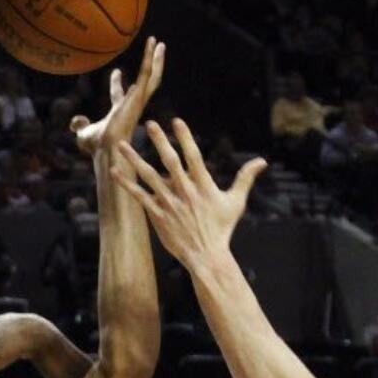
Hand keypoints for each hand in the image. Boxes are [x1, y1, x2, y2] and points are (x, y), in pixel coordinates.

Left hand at [71, 36, 164, 159]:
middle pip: (144, 84)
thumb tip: (74, 122)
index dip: (115, 84)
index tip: (116, 72)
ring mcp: (137, 101)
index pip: (118, 95)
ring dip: (156, 60)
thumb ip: (80, 126)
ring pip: (151, 77)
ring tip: (159, 43)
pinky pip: (146, 74)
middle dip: (149, 70)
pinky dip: (150, 59)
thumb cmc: (96, 147)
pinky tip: (154, 45)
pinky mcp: (139, 97)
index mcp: (118, 112)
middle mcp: (131, 106)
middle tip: (154, 55)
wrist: (106, 148)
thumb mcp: (83, 134)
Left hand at [114, 118, 266, 266]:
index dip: (185, 137)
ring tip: (121, 144)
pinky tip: (115, 172)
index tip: (176, 122)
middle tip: (150, 124)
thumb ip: (245, 178)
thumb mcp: (236, 202)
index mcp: (202, 185)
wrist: (207, 255)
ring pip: (149, 176)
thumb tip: (262, 161)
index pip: (192, 156)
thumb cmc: (222, 229)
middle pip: (169, 161)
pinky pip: (139, 196)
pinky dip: (127, 184)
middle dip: (159, 141)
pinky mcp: (157, 215)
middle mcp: (184, 191)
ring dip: (134, 159)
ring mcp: (169, 203)